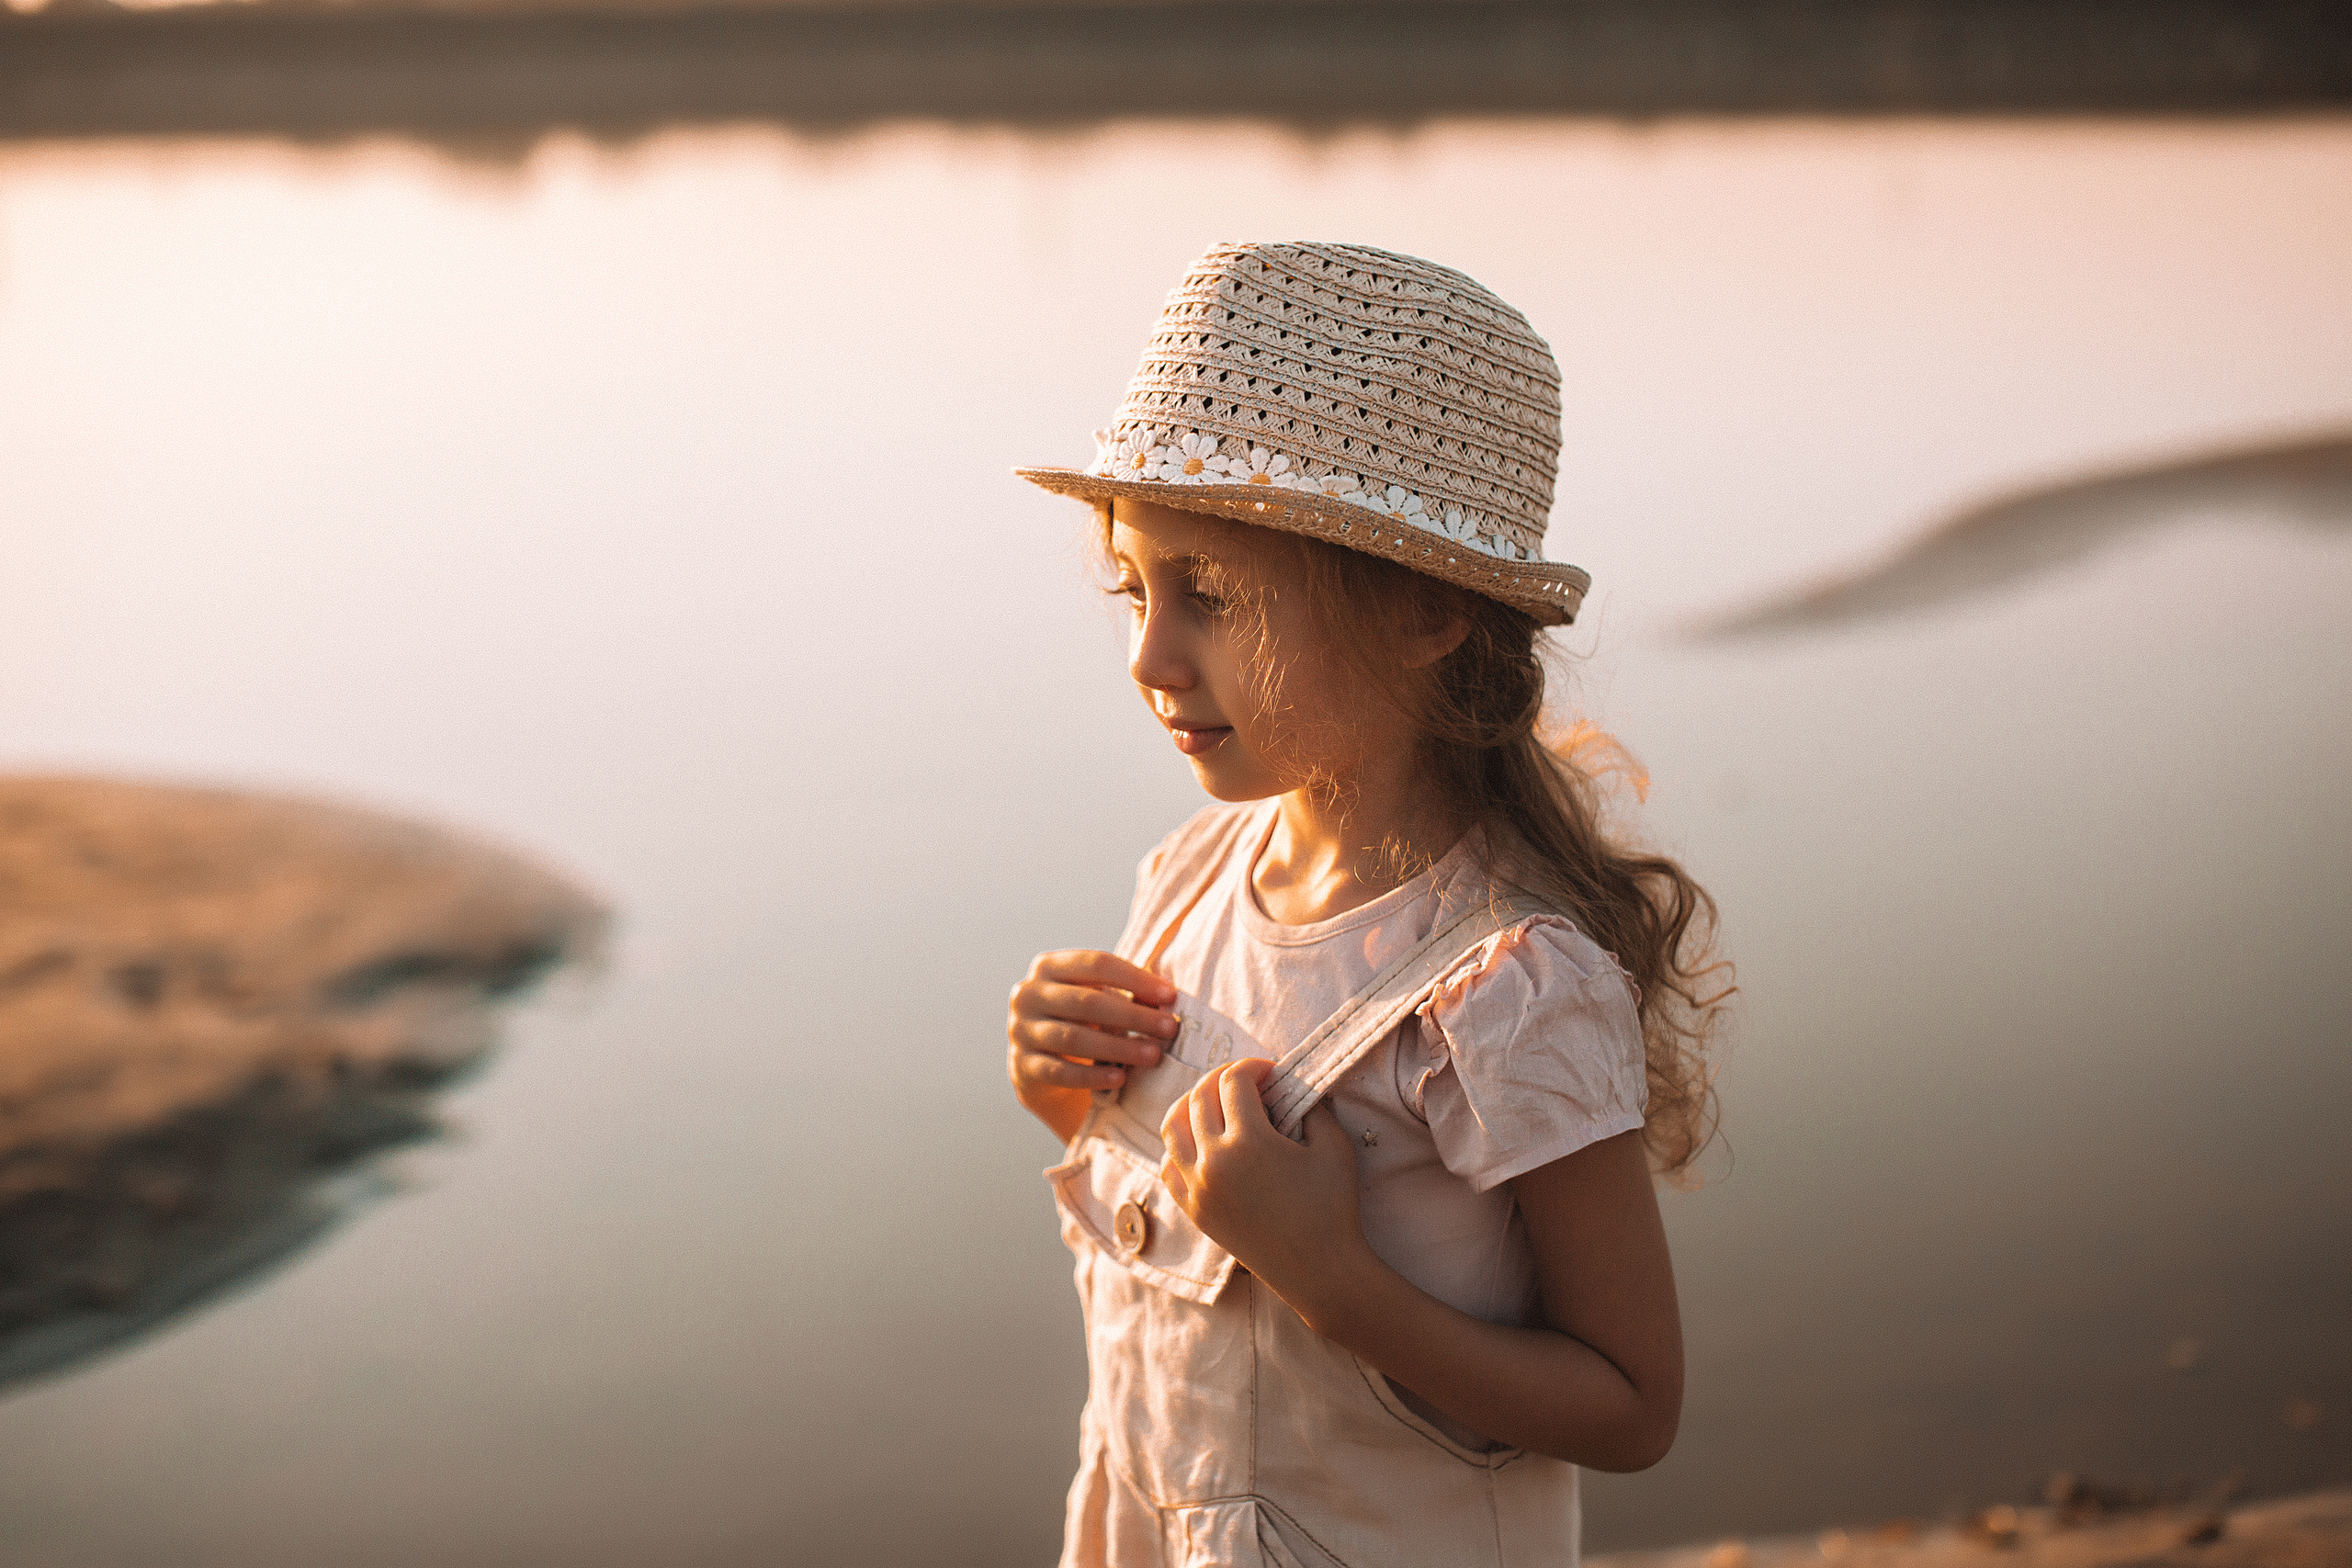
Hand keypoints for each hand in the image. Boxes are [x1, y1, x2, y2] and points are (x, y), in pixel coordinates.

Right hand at [1007, 949, 1178, 1141]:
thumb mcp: (1101, 1002)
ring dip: (1119, 1047)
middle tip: (1168, 1029)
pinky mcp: (1021, 1066)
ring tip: (1153, 1055)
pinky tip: (1119, 1079)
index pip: (1096, 964)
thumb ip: (1128, 996)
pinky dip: (1092, 1076)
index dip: (1135, 979)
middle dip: (1133, 1015)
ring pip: (1073, 1038)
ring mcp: (1020, 1031)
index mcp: (1048, 967)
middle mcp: (1027, 995)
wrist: (1045, 1069)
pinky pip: (1059, 1072)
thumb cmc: (1083, 1024)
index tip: (1170, 996)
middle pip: (1086, 1001)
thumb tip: (1165, 999)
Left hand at [1158, 1060, 1367, 1308]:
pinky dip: (1178, 1145)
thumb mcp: (1334, 1148)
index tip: (1270, 1071)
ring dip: (1190, 1104)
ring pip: (1172, 1127)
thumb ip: (1315, 1109)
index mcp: (1249, 1142)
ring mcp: (1197, 1188)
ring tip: (1215, 1102)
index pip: (1233, 1082)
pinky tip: (1202, 1142)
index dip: (1252, 1066)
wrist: (1317, 1270)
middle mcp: (1213, 1162)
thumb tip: (1294, 1088)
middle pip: (1199, 1096)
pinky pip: (1168, 1165)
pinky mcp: (1194, 1211)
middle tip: (1244, 1078)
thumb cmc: (1332, 1208)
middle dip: (1220, 1077)